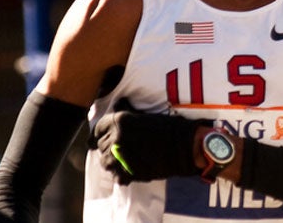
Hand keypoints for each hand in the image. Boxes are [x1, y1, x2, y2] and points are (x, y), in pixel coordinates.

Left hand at [90, 98, 206, 183]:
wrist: (184, 146)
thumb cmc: (168, 127)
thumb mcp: (144, 116)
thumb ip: (126, 113)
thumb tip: (116, 105)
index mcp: (119, 121)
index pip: (98, 128)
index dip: (104, 132)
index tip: (109, 135)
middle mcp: (116, 138)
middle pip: (101, 145)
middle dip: (109, 146)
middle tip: (123, 147)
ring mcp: (120, 157)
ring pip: (105, 162)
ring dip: (113, 160)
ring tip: (125, 159)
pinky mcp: (128, 173)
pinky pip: (116, 176)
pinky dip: (122, 174)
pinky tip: (131, 169)